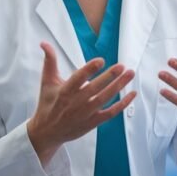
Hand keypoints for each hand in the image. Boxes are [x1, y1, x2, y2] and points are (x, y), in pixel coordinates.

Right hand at [27, 42, 135, 163]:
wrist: (47, 132)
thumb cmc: (48, 104)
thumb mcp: (47, 82)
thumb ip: (49, 62)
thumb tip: (45, 44)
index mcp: (64, 92)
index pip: (77, 79)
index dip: (89, 70)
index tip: (100, 60)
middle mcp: (76, 103)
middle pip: (95, 88)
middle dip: (109, 76)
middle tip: (121, 66)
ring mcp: (85, 113)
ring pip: (104, 99)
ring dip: (118, 86)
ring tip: (129, 74)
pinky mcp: (93, 122)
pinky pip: (110, 113)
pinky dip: (122, 104)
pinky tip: (132, 94)